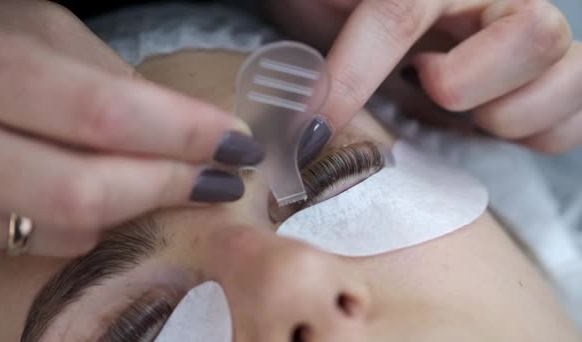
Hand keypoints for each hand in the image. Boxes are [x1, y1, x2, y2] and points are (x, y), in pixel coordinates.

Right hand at [0, 0, 261, 258]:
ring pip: (64, 230)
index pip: (103, 114)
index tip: (237, 145)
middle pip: (83, 191)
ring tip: (168, 182)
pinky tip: (110, 197)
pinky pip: (39, 247)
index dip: (182, 135)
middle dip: (168, 186)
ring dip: (135, 210)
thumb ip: (113, 81)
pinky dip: (90, 226)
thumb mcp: (46, 35)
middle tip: (220, 180)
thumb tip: (192, 130)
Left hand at [267, 0, 580, 152]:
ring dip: (504, 113)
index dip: (358, 72)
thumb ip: (319, 3)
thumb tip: (290, 79)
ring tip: (454, 108)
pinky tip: (483, 124)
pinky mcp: (544, 85)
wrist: (355, 18)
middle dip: (465, 83)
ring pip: (568, 76)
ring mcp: (529, 42)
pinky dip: (534, 133)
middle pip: (534, 33)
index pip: (404, 12)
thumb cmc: (334, 4)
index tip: (316, 121)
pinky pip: (571, 121)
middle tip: (422, 86)